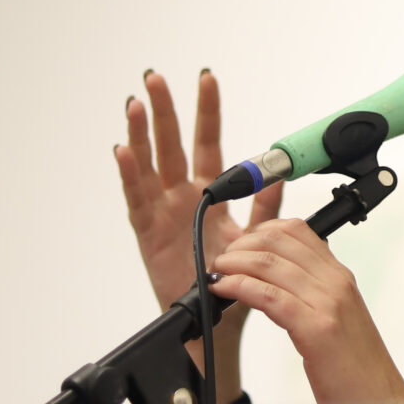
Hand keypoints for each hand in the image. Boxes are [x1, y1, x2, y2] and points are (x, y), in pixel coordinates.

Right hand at [114, 69, 282, 399]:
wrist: (216, 324)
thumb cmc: (230, 283)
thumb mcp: (254, 239)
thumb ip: (266, 207)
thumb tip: (278, 174)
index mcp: (209, 194)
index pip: (208, 143)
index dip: (207, 112)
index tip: (207, 79)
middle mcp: (182, 197)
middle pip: (171, 145)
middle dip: (165, 111)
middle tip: (156, 78)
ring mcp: (163, 213)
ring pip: (148, 166)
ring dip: (141, 134)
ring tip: (136, 104)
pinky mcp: (148, 234)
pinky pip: (137, 200)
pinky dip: (130, 175)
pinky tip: (124, 150)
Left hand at [210, 220, 403, 403]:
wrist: (381, 402)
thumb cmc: (354, 368)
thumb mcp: (336, 319)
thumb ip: (313, 294)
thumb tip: (277, 281)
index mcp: (340, 277)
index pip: (297, 231)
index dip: (260, 231)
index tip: (238, 247)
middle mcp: (336, 283)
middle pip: (279, 241)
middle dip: (241, 245)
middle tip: (222, 262)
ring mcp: (329, 303)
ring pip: (270, 264)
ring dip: (234, 264)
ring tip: (217, 274)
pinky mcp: (317, 329)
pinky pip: (269, 296)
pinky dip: (240, 287)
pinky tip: (225, 291)